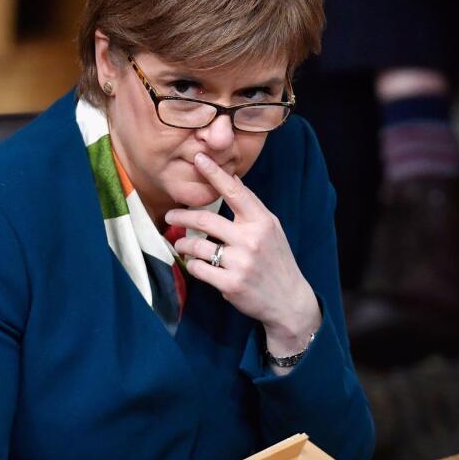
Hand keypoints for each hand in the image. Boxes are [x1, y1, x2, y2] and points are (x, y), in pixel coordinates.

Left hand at [166, 153, 320, 355]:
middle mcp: (251, 240)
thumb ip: (252, 208)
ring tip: (180, 244)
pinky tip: (195, 264)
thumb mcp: (272, 230)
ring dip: (183, 244)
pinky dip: (192, 265)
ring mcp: (241, 263)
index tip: (199, 158)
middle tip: (169, 216)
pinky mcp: (230, 284)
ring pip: (197, 246)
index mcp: (262, 222)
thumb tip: (232, 181)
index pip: (235, 191)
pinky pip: (199, 269)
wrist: (289, 301)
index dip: (215, 174)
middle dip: (181, 217)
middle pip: (205, 220)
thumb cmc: (277, 261)